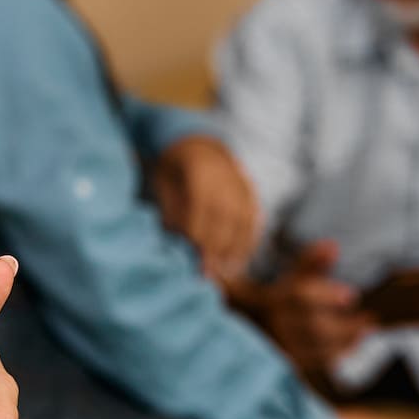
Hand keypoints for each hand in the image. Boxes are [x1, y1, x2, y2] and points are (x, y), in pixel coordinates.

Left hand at [151, 135, 260, 282]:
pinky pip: (254, 219)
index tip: (193, 260)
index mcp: (199, 170)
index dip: (198, 237)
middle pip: (224, 218)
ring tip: (224, 274)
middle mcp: (225, 175)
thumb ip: (170, 210)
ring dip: (234, 250)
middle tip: (207, 275)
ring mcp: (241, 182)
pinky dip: (248, 241)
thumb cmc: (173, 169)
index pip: (201, 208)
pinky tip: (239, 261)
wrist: (197, 142)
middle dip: (216, 249)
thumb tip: (176, 242)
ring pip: (242, 221)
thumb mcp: (163, 183)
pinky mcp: (251, 190)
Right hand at [256, 240, 374, 373]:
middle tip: (369, 319)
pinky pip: (318, 362)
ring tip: (367, 329)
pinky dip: (340, 352)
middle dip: (345, 325)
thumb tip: (332, 246)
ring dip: (348, 340)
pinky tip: (355, 342)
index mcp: (275, 298)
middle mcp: (277, 324)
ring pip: (318, 348)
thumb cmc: (283, 298)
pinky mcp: (291, 363)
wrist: (259, 327)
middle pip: (314, 327)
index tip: (352, 295)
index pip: (300, 297)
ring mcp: (283, 346)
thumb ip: (312, 263)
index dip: (326, 295)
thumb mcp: (293, 278)